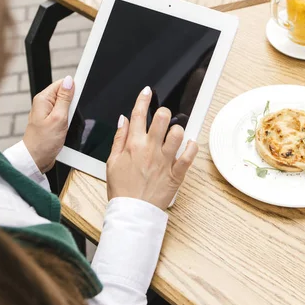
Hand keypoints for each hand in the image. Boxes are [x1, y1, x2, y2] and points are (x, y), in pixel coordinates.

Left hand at [23, 76, 73, 172]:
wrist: (36, 159)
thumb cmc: (43, 142)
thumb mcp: (59, 118)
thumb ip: (65, 99)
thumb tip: (69, 81)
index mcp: (43, 99)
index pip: (62, 84)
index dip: (73, 89)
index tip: (78, 100)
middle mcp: (43, 104)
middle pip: (64, 94)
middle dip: (73, 104)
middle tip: (69, 117)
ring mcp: (47, 113)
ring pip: (66, 106)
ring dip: (71, 114)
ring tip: (66, 125)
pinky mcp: (51, 122)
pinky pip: (63, 116)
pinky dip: (68, 121)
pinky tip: (66, 129)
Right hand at [106, 86, 198, 209]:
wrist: (132, 212)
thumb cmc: (122, 189)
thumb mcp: (112, 162)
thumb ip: (119, 139)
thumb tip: (123, 120)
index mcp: (133, 145)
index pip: (139, 115)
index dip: (143, 99)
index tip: (147, 92)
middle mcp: (150, 150)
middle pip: (162, 118)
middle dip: (164, 112)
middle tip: (163, 116)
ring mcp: (165, 161)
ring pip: (178, 134)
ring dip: (177, 130)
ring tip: (174, 134)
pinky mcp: (176, 174)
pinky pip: (189, 155)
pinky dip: (192, 147)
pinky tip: (189, 145)